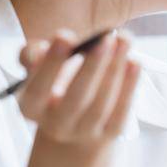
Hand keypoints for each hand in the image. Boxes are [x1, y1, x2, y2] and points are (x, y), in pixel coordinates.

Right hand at [16, 29, 141, 154]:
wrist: (75, 120)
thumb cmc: (55, 82)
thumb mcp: (39, 69)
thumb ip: (33, 55)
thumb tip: (41, 49)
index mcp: (31, 107)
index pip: (37, 88)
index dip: (51, 64)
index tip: (65, 34)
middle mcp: (56, 125)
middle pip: (75, 98)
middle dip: (92, 66)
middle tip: (106, 37)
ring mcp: (85, 131)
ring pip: (101, 104)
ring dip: (115, 69)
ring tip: (124, 39)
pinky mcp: (110, 132)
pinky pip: (122, 110)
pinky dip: (129, 85)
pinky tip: (134, 62)